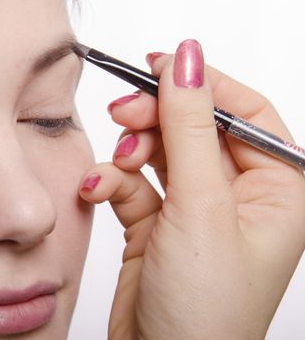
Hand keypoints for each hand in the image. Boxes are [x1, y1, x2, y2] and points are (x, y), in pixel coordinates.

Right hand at [79, 39, 304, 339]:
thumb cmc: (206, 311)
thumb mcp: (203, 207)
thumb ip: (192, 129)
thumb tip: (189, 62)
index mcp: (276, 189)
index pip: (242, 112)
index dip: (202, 85)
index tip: (160, 67)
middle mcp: (236, 196)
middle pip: (194, 128)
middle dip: (156, 119)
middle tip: (125, 112)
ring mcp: (193, 209)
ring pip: (159, 153)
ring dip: (130, 151)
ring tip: (114, 163)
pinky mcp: (156, 223)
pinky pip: (133, 183)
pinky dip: (112, 180)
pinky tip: (98, 187)